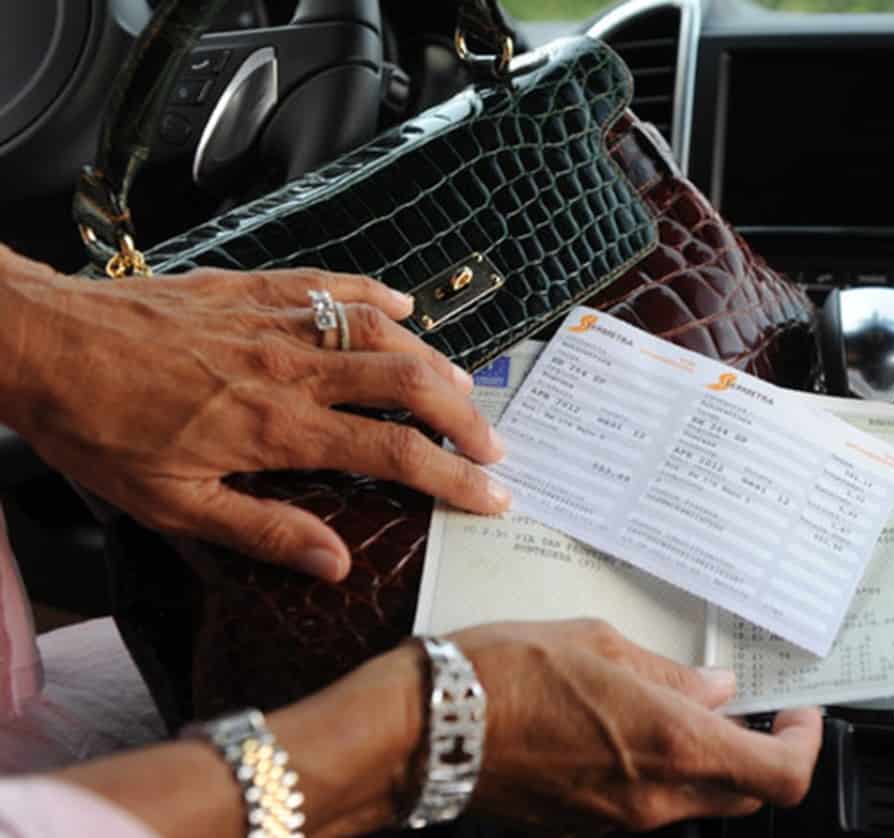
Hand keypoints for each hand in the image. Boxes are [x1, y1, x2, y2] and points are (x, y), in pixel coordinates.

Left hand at [0, 246, 509, 579]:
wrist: (46, 343)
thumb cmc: (100, 429)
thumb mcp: (172, 505)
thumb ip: (262, 530)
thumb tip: (334, 563)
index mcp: (278, 428)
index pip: (392, 451)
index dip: (453, 475)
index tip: (492, 494)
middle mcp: (293, 369)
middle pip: (409, 384)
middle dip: (464, 418)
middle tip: (493, 446)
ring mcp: (278, 320)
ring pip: (384, 332)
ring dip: (434, 361)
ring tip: (463, 389)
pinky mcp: (256, 287)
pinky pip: (334, 284)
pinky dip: (378, 295)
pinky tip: (404, 307)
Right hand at [449, 620, 821, 832]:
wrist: (428, 729)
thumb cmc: (504, 674)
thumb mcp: (598, 643)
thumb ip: (668, 672)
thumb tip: (713, 688)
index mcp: (671, 744)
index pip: (780, 774)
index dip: (805, 745)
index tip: (799, 714)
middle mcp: (655, 796)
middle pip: (745, 793)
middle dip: (758, 751)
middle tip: (746, 707)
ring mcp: (620, 820)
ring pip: (697, 800)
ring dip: (706, 760)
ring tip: (678, 705)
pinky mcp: (587, 826)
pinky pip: (648, 805)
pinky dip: (660, 771)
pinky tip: (628, 727)